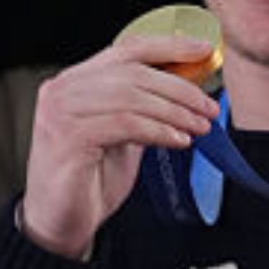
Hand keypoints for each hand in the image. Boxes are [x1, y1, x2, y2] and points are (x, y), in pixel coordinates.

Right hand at [14, 33, 223, 259]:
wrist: (59, 222)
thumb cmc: (89, 180)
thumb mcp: (123, 135)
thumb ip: (142, 108)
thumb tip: (185, 90)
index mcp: (76, 81)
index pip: (127, 50)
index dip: (168, 46)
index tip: (203, 51)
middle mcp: (64, 90)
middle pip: (134, 73)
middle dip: (180, 89)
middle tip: (208, 108)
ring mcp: (61, 112)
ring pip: (131, 97)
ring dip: (174, 112)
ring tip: (198, 127)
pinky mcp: (68, 137)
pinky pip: (126, 124)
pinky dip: (158, 131)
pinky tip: (178, 141)